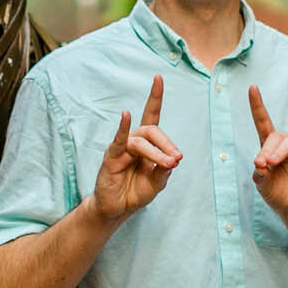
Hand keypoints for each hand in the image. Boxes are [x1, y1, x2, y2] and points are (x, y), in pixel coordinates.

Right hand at [85, 75, 180, 223]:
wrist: (118, 209)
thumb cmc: (135, 192)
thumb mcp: (157, 182)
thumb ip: (164, 169)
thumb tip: (173, 158)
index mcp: (146, 143)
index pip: (151, 114)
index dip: (154, 97)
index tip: (158, 77)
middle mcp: (133, 140)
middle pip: (152, 130)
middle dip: (167, 144)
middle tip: (176, 159)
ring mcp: (121, 147)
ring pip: (142, 141)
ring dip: (157, 152)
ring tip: (168, 164)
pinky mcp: (111, 156)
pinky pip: (119, 140)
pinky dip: (122, 127)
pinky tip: (125, 115)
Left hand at [249, 86, 287, 227]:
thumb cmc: (280, 196)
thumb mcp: (265, 188)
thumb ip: (261, 176)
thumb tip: (261, 164)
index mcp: (269, 150)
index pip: (262, 123)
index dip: (257, 106)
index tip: (252, 88)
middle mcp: (285, 145)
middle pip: (275, 137)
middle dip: (267, 149)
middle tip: (262, 164)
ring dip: (280, 150)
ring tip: (272, 163)